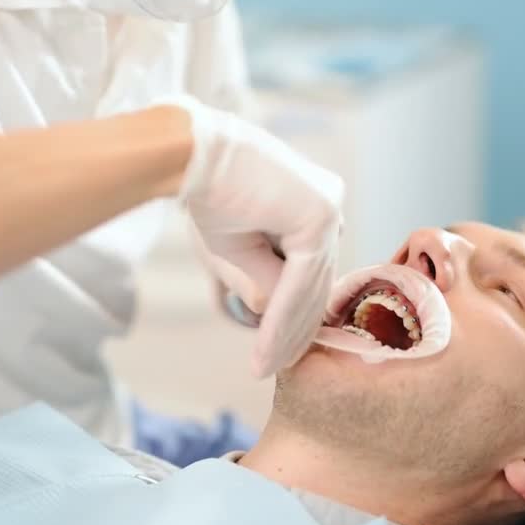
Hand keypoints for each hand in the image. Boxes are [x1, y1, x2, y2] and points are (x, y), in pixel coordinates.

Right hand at [178, 96, 342, 377]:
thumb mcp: (242, 250)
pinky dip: (280, 319)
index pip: (312, 270)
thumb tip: (283, 319)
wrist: (194, 156)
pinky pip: (300, 282)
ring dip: (285, 332)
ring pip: (308, 287)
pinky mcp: (320, 215)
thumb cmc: (211, 196)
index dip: (297, 314)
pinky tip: (266, 350)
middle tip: (275, 367)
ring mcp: (330, 207)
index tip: (282, 350)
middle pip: (315, 282)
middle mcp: (331, 204)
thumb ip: (270, 282)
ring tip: (265, 368)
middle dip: (294, 330)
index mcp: (317, 205)